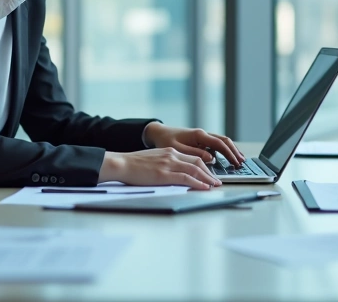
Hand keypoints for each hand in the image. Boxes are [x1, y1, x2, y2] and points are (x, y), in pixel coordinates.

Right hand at [98, 148, 221, 189]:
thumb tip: (174, 173)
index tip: (209, 173)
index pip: (192, 157)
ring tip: (214, 185)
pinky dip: (198, 183)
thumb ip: (165, 163)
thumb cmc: (133, 164)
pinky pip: (186, 178)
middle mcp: (172, 155)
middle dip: (209, 172)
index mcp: (169, 151)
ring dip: (207, 178)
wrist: (121, 163)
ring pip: (195, 169)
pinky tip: (204, 188)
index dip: (203, 166)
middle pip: (197, 162)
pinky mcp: (164, 174)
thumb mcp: (153, 159)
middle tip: (216, 181)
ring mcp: (169, 164)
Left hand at [142, 122, 245, 165]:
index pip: (219, 143)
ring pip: (222, 141)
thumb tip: (211, 158)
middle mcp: (203, 134)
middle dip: (234, 151)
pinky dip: (224, 150)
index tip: (236, 162)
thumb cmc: (165, 140)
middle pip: (224, 141)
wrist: (158, 133)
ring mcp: (202, 137)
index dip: (229, 153)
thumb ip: (195, 153)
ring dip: (231, 150)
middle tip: (241, 162)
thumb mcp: (177, 149)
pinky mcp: (200, 140)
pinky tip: (227, 157)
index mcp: (199, 135)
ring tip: (238, 160)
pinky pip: (216, 144)